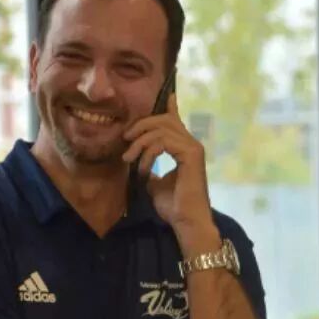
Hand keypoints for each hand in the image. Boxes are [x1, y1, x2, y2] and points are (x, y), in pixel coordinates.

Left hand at [122, 93, 214, 236]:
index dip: (168, 107)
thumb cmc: (174, 207)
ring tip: (129, 159)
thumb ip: (151, 169)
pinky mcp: (191, 154)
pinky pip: (163, 142)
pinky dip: (148, 153)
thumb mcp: (155, 184)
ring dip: (140, 142)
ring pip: (161, 129)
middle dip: (141, 126)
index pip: (174, 120)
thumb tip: (139, 165)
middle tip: (126, 140)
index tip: (164, 96)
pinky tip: (143, 167)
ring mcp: (193, 147)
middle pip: (164, 119)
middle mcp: (191, 144)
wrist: (186, 222)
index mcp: (185, 148)